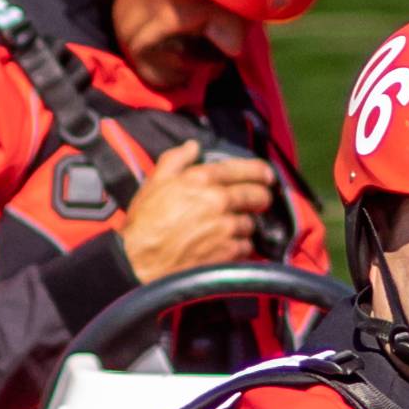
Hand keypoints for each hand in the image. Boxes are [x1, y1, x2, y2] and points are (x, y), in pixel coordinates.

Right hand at [118, 144, 275, 284]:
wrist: (140, 261)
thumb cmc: (145, 222)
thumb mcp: (155, 182)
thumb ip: (176, 159)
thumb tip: (193, 146)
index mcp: (202, 179)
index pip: (243, 169)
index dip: (260, 171)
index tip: (268, 175)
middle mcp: (219, 200)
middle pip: (256, 195)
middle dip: (262, 196)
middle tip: (260, 200)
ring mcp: (226, 227)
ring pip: (251, 223)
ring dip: (246, 224)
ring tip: (234, 227)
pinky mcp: (228, 252)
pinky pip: (246, 246)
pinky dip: (241, 246)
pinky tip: (229, 245)